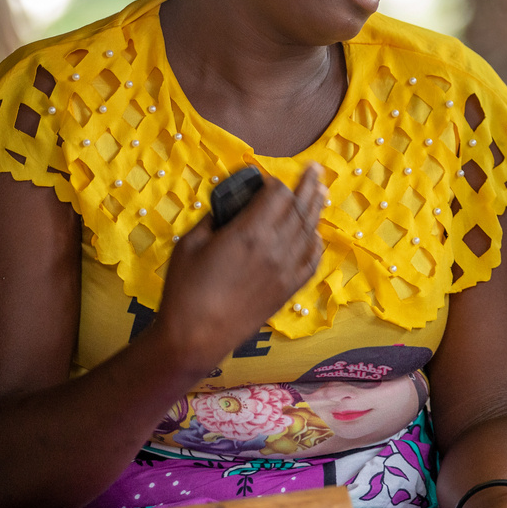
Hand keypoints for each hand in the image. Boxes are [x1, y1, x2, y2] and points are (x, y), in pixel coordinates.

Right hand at [152, 163, 326, 374]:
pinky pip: (311, 260)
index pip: (277, 194)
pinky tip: (316, 234)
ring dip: (316, 208)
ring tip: (322, 192)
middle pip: (299, 207)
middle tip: (316, 169)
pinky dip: (316, 243)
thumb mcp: (189, 245)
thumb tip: (229, 207)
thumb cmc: (185, 290)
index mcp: (250, 232)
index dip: (275, 181)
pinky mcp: (289, 289)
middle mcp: (276, 247)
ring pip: (309, 230)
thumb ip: (213, 219)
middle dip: (308, 185)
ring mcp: (286, 269)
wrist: (195, 338)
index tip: (269, 179)